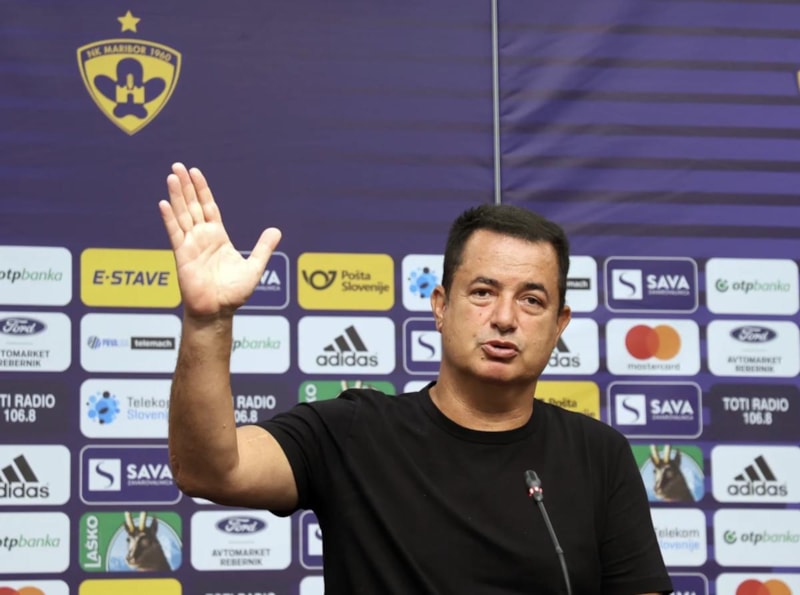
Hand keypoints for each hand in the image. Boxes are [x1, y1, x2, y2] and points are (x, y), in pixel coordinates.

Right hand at [159, 163, 281, 317]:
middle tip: (178, 165)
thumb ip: (263, 248)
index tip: (195, 172)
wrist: (218, 311)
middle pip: (193, 206)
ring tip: (172, 176)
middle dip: (186, 186)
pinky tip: (164, 203)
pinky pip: (175, 233)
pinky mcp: (182, 255)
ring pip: (182, 215)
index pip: (209, 207)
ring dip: (176, 195)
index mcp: (218, 237)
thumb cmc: (233, 293)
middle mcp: (202, 238)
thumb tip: (276, 231)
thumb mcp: (254, 267)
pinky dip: (169, 218)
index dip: (202, 190)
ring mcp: (191, 245)